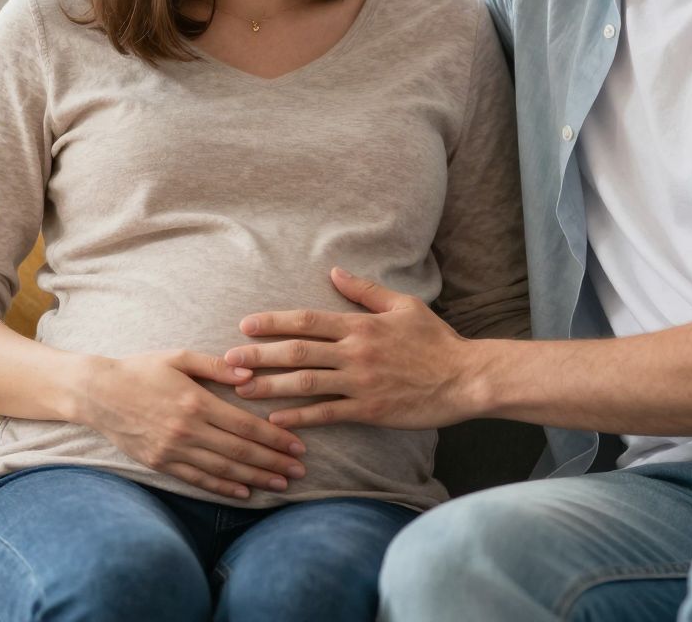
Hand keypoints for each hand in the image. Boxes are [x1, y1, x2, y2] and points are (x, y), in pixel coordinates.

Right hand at [75, 350, 307, 500]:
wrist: (97, 393)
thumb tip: (250, 374)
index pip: (246, 426)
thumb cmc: (141, 370)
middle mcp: (187, 430)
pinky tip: (244, 492)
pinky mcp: (160, 463)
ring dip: (255, 478)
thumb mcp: (179, 357)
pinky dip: (223, 488)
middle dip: (274, 462)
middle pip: (240, 452)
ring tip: (281, 484)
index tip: (298, 446)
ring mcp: (173, 450)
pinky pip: (197, 479)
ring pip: (223, 470)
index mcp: (196, 402)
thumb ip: (216, 366)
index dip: (276, 438)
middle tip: (301, 471)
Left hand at [225, 267, 479, 430]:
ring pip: (306, 384)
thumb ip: (365, 291)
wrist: (464, 377)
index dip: (273, 323)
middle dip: (258, 356)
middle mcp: (356, 352)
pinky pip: (327, 414)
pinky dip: (299, 417)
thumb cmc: (435, 341)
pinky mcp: (370, 409)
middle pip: (297, 352)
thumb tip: (333, 271)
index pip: (308, 321)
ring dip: (270, 387)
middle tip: (227, 361)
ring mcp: (361, 382)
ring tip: (242, 390)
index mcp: (361, 325)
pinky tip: (276, 420)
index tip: (245, 326)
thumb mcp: (404, 306)